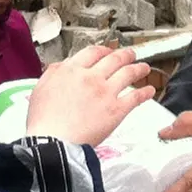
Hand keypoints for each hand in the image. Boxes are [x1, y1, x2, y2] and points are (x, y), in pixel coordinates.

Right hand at [23, 45, 154, 147]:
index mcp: (72, 70)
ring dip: (139, 68)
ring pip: (128, 73)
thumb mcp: (41, 87)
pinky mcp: (116, 110)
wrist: (53, 142)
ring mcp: (105, 92)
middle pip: (114, 59)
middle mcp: (91, 77)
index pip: (93, 52)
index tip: (108, 52)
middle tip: (130, 55)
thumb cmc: (44, 121)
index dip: (104, 50)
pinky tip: (149, 90)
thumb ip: (54, 73)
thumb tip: (63, 66)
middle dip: (126, 55)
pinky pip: (135, 97)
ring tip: (144, 68)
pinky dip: (145, 92)